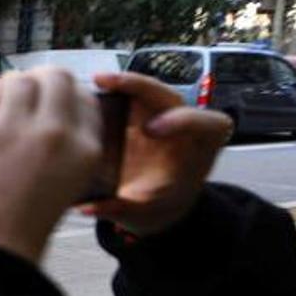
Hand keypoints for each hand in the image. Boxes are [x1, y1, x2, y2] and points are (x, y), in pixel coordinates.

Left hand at [0, 67, 101, 264]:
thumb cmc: (14, 237)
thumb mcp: (62, 192)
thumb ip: (61, 154)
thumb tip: (45, 119)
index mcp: (82, 153)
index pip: (84, 99)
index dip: (66, 96)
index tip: (53, 101)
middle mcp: (50, 134)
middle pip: (53, 78)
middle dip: (40, 82)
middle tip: (27, 92)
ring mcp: (5, 131)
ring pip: (16, 82)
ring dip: (10, 87)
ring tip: (3, 101)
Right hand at [83, 72, 231, 235]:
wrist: (157, 202)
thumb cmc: (160, 205)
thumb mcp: (146, 214)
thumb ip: (121, 210)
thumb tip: (88, 207)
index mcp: (200, 148)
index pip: (207, 123)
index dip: (183, 121)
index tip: (151, 130)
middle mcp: (184, 126)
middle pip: (171, 96)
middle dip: (143, 86)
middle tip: (110, 84)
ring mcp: (162, 116)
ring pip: (150, 90)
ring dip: (126, 82)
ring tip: (99, 80)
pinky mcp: (142, 114)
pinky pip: (132, 95)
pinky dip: (114, 88)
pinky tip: (95, 87)